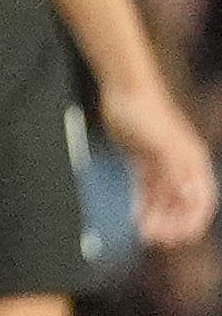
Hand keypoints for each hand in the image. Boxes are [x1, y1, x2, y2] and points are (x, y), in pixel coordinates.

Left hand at [104, 82, 219, 247]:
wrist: (124, 86)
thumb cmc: (144, 111)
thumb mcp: (159, 142)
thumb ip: (174, 168)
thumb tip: (188, 195)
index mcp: (192, 162)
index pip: (200, 201)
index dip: (191, 222)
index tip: (177, 238)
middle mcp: (181, 165)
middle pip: (182, 203)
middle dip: (171, 223)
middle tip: (153, 238)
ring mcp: (163, 162)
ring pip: (164, 199)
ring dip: (157, 217)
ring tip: (143, 232)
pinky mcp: (144, 159)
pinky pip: (148, 189)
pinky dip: (145, 204)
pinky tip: (137, 217)